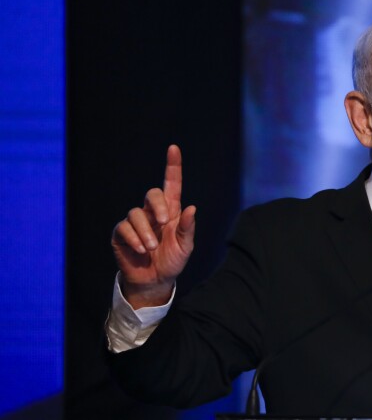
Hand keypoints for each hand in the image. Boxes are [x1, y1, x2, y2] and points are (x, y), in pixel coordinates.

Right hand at [111, 145, 195, 308]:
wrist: (155, 281)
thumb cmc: (172, 260)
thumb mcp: (185, 246)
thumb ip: (188, 228)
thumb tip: (192, 207)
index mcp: (171, 212)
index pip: (171, 184)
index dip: (173, 166)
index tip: (174, 149)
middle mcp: (152, 213)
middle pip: (151, 194)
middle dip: (157, 205)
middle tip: (163, 222)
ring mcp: (136, 222)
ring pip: (135, 213)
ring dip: (145, 230)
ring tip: (152, 247)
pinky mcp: (121, 234)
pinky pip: (124, 228)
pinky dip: (134, 239)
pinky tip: (142, 250)